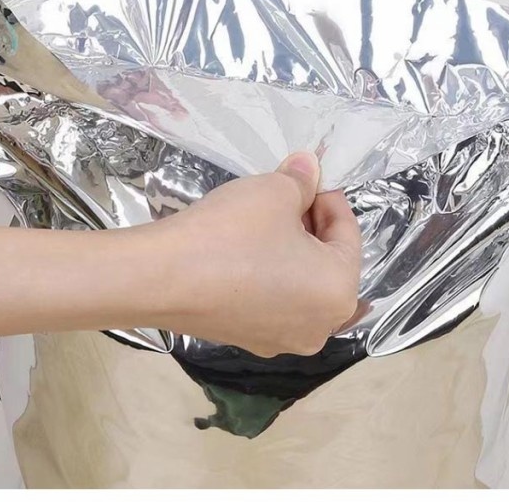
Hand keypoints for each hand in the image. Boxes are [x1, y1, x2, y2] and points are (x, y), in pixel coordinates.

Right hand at [0, 153, 361, 357]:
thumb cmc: (230, 233)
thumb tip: (310, 167)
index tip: (308, 176)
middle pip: (328, 262)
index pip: (349, 233)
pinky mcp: (248, 341)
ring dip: (291, 249)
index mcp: (340, 291)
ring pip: (300, 283)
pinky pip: (273, 300)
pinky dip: (268, 274)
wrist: (159, 278)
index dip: (329, 197)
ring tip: (265, 219)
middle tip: (287, 194)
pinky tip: (243, 251)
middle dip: (311, 224)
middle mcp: (320, 326)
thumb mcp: (274, 191)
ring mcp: (282, 341)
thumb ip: (302, 180)